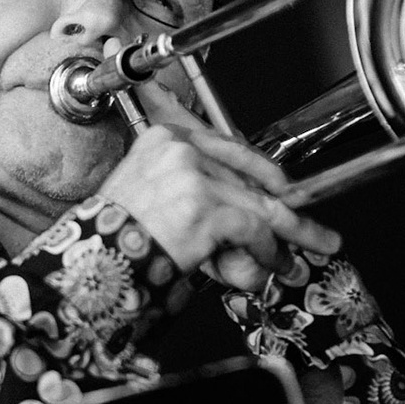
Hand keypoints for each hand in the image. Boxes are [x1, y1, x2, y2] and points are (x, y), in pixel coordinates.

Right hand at [95, 58, 340, 292]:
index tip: (283, 186)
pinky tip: (270, 265)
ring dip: (290, 232)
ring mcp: (193, 176)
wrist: (92, 264)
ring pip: (259, 202)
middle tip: (312, 222)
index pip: (228, 146)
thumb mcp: (150, 197)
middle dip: (286, 202)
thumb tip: (244, 212)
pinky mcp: (205, 207)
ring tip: (312, 245)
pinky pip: (253, 228)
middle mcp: (180, 149)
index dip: (262, 170)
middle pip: (250, 173)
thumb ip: (195, 192)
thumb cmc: (113, 239)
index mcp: (164, 138)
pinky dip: (267, 250)